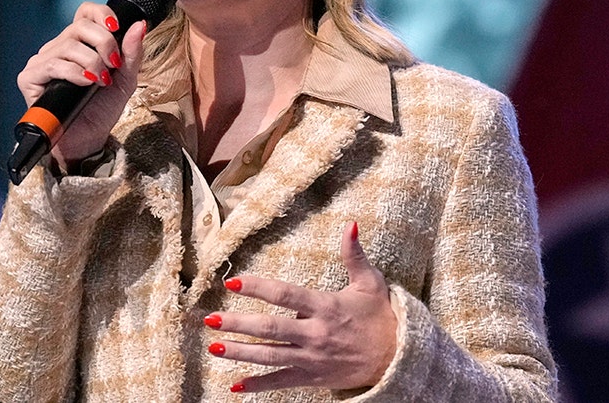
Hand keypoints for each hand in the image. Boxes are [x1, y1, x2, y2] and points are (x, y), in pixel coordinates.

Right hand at [15, 2, 146, 164]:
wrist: (88, 138)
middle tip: (113, 65)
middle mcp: (58, 48)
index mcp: (80, 43)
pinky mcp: (30, 78)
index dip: (100, 13)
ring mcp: (42, 61)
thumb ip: (132, 53)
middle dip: (104, 43)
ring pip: (68, 45)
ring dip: (92, 62)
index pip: (85, 12)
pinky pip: (52, 64)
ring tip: (100, 81)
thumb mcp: (125, 79)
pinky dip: (74, 72)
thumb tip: (140, 25)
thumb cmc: (102, 109)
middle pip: (80, 26)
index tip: (116, 28)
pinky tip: (85, 84)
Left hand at [204, 223, 396, 393]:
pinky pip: (281, 381)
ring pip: (270, 356)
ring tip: (214, 346)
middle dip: (238, 324)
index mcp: (326, 306)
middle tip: (210, 320)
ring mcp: (312, 358)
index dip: (258, 288)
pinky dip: (258, 384)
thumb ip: (354, 255)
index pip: (286, 294)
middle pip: (271, 328)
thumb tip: (351, 224)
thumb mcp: (370, 283)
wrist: (398, 358)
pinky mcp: (313, 377)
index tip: (233, 282)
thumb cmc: (381, 316)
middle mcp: (316, 333)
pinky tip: (235, 384)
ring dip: (240, 352)